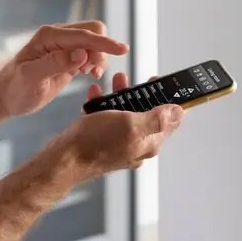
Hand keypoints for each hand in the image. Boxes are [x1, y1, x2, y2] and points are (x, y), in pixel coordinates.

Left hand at [0, 21, 128, 118]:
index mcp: (49, 36)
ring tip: (90, 74)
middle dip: (101, 49)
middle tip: (94, 71)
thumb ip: (56, 63)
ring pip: (94, 42)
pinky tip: (90, 74)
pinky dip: (95, 61)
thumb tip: (82, 53)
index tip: (123, 51)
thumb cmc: (15, 89)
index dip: (104, 43)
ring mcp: (63, 45)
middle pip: (93, 32)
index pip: (84, 35)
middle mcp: (57, 36)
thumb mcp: (32, 78)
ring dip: (99, 57)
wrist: (6, 97)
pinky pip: (90, 52)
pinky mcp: (68, 56)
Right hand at [63, 75, 183, 177]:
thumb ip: (156, 118)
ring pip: (126, 115)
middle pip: (147, 115)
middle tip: (137, 80)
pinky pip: (107, 119)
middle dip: (142, 94)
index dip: (172, 100)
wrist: (63, 160)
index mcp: (149, 142)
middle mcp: (136, 145)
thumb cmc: (94, 144)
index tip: (167, 84)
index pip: (171, 121)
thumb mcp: (130, 124)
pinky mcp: (103, 142)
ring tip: (116, 80)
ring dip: (122, 95)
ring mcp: (119, 144)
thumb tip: (179, 111)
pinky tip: (96, 95)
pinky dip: (104, 105)